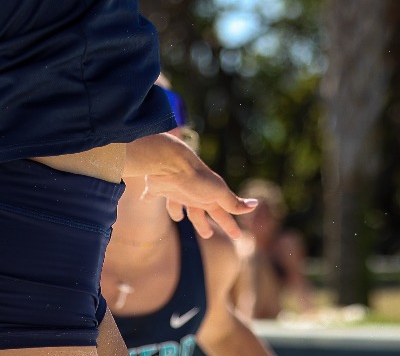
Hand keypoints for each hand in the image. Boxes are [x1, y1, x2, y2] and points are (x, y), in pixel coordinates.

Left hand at [126, 132, 257, 239]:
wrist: (169, 162)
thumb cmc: (195, 178)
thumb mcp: (217, 192)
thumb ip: (233, 202)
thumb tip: (255, 205)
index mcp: (208, 197)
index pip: (222, 214)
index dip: (230, 225)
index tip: (238, 237)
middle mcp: (192, 194)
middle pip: (198, 212)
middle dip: (203, 223)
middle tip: (207, 234)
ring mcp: (174, 190)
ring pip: (176, 204)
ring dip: (177, 211)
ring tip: (178, 218)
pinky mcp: (156, 188)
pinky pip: (151, 194)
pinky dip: (148, 196)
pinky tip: (143, 198)